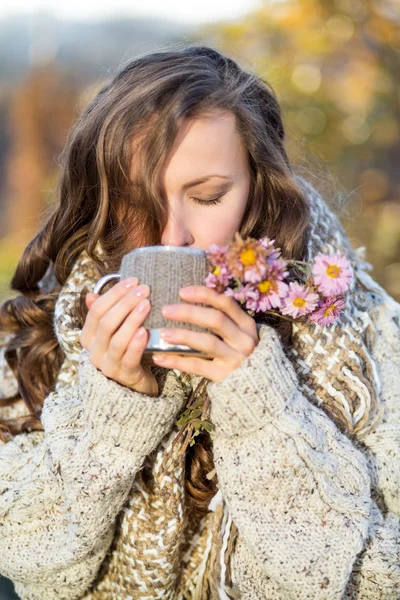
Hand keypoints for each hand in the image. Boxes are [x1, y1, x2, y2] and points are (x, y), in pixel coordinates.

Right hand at [80, 278, 158, 395]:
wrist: (133, 383)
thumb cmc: (124, 350)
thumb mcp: (113, 331)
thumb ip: (104, 312)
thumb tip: (91, 294)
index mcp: (88, 336)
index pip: (97, 310)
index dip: (114, 293)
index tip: (133, 280)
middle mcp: (94, 350)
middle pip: (106, 322)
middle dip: (125, 303)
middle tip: (144, 289)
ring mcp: (108, 364)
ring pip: (117, 339)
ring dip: (132, 319)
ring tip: (147, 304)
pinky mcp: (124, 374)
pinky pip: (129, 357)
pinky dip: (136, 344)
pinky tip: (145, 331)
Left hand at [152, 285, 258, 381]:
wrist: (258, 386)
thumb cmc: (241, 353)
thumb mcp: (240, 334)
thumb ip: (224, 319)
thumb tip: (190, 301)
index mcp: (246, 325)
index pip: (225, 303)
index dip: (203, 295)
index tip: (182, 292)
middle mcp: (244, 340)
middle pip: (215, 320)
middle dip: (188, 312)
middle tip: (165, 310)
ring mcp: (236, 359)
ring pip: (207, 342)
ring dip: (183, 336)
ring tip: (163, 333)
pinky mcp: (224, 376)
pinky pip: (198, 366)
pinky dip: (177, 361)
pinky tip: (160, 358)